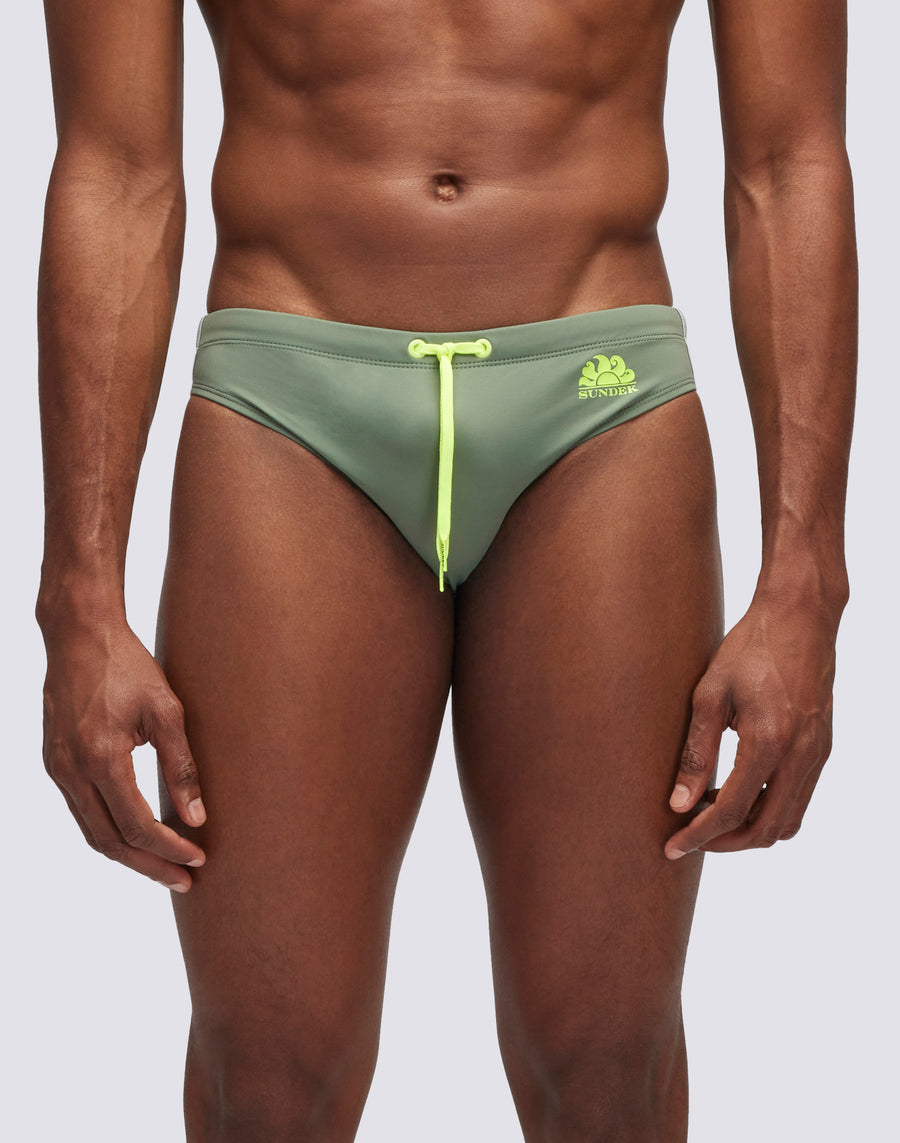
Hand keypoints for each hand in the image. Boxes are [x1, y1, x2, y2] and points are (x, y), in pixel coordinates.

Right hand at [40, 621, 206, 890]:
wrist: (79, 635)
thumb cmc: (128, 665)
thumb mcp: (167, 710)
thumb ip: (182, 766)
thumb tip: (198, 818)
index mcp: (101, 759)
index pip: (137, 826)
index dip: (169, 848)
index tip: (199, 858)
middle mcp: (72, 771)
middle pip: (110, 842)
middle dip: (149, 866)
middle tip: (184, 880)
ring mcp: (58, 769)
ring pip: (92, 832)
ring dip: (128, 855)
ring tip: (164, 867)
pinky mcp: (56, 763)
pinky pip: (82, 812)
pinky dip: (109, 831)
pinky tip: (135, 835)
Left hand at [665, 595, 840, 857]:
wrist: (800, 617)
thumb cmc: (749, 648)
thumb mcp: (709, 694)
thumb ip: (695, 752)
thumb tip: (678, 803)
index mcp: (769, 742)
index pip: (731, 811)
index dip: (699, 835)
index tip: (672, 846)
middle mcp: (801, 756)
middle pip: (765, 830)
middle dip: (725, 843)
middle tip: (689, 836)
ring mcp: (817, 754)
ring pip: (788, 822)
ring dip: (748, 829)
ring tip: (709, 813)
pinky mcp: (822, 748)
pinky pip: (798, 798)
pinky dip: (767, 809)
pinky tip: (735, 790)